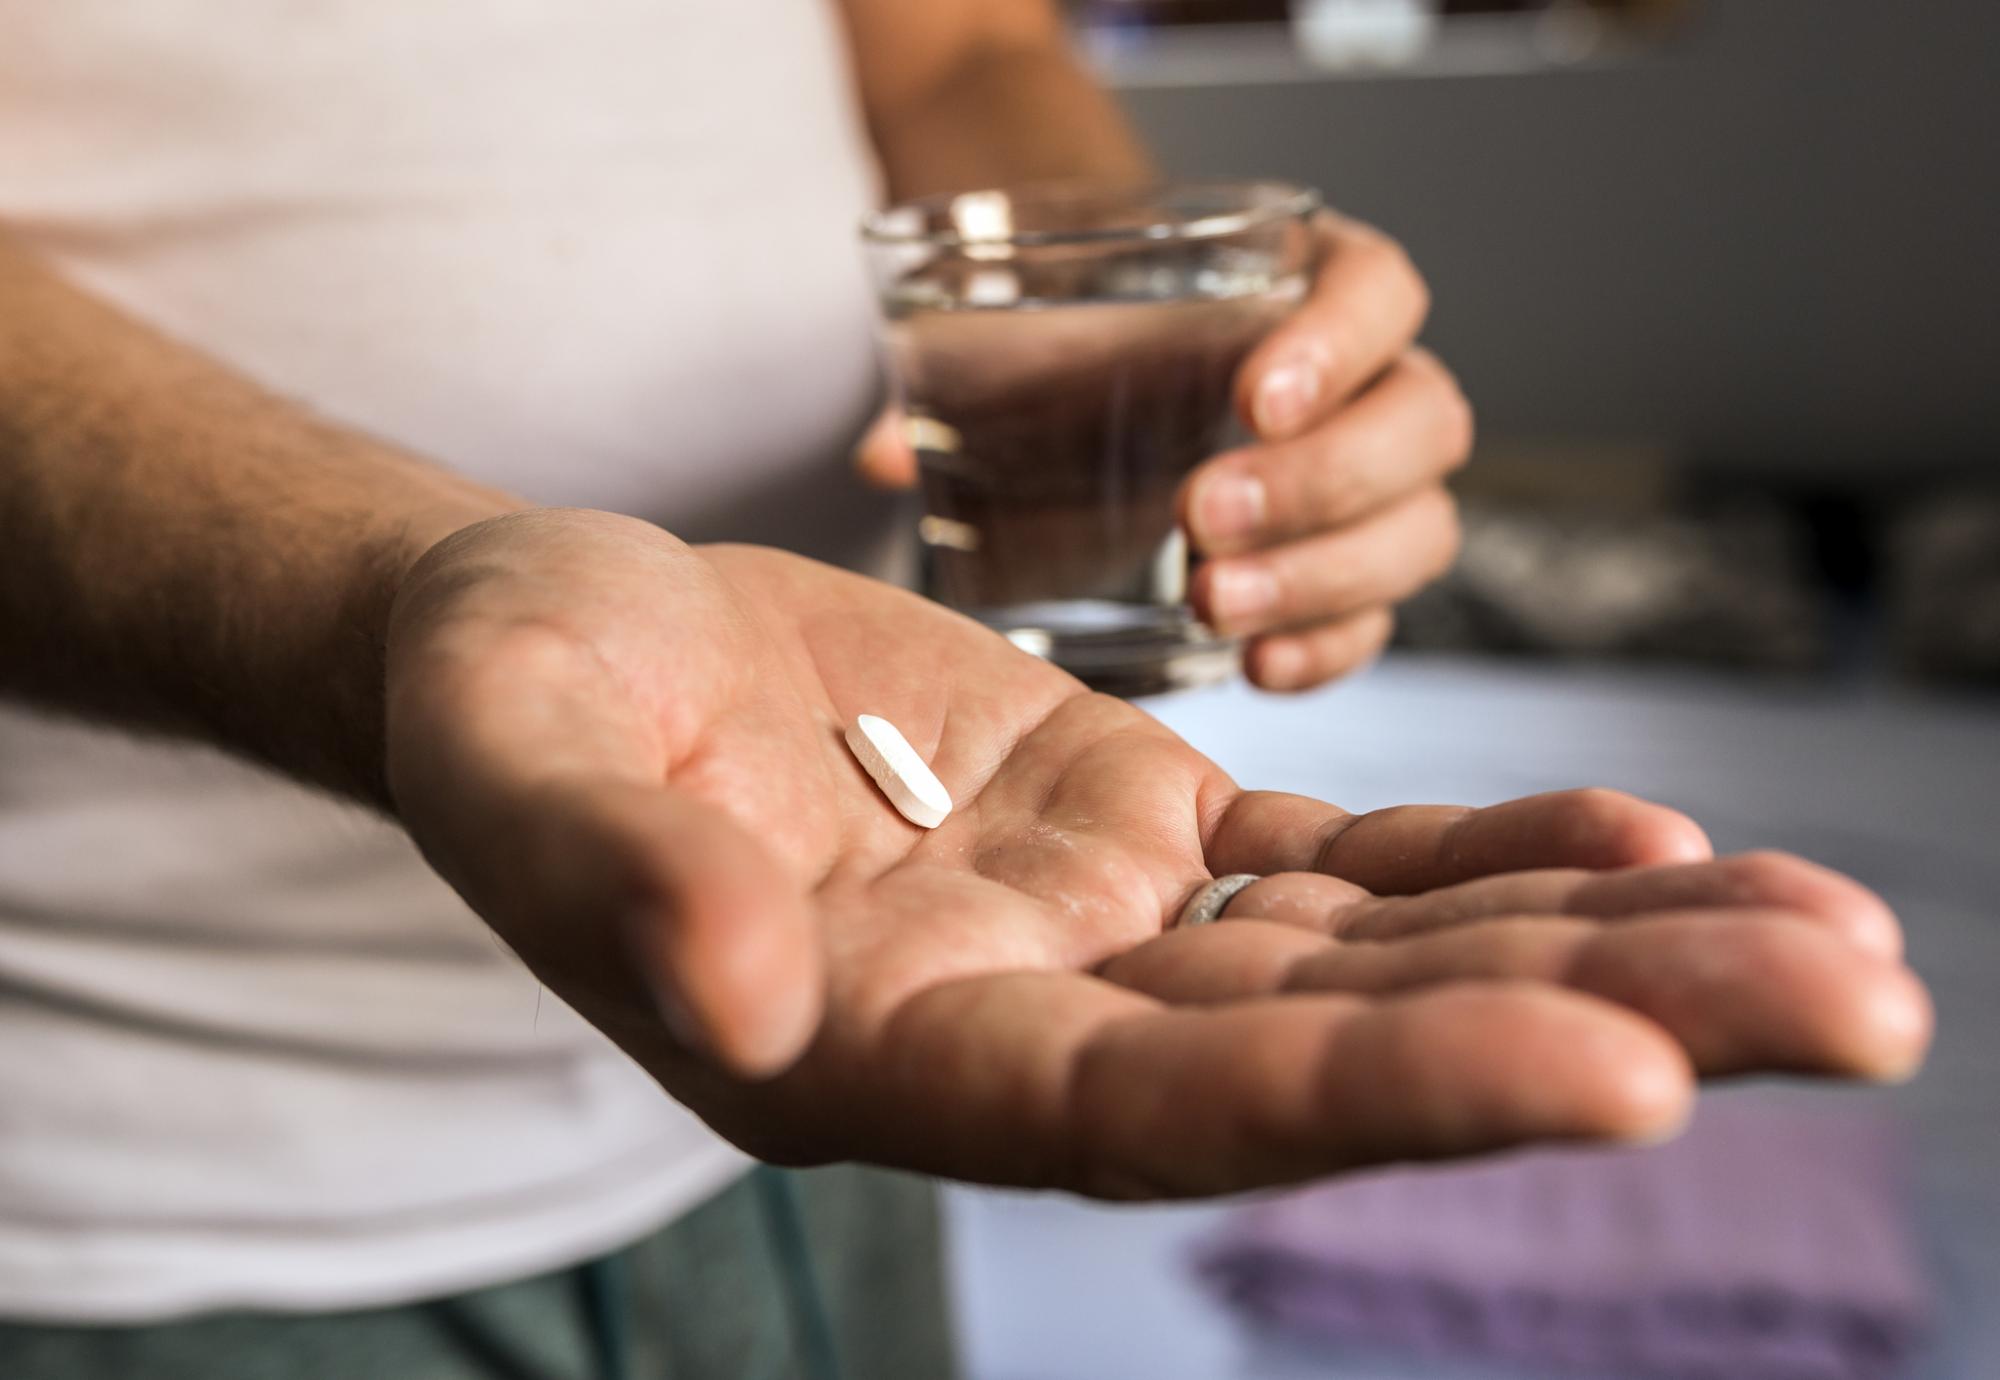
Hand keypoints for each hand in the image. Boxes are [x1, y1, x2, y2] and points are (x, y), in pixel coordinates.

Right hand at [385, 509, 1928, 1197]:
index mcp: (877, 1060)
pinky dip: (1490, 863)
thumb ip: (619, 889)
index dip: (1380, 1099)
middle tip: (1863, 1001)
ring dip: (1606, 948)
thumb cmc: (507, 705)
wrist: (553, 643)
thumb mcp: (516, 769)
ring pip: (1378, 961)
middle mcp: (1018, 1025)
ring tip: (1836, 940)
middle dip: (1598, 1029)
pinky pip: (1334, 864)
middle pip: (1337, 1051)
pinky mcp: (1126, 825)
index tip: (1625, 1075)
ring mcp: (1090, 929)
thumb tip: (738, 1001)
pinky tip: (1648, 848)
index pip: (1157, 1110)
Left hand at [858, 211, 1466, 692]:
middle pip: (1420, 423)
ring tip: (1208, 602)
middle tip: (1200, 519)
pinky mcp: (1345, 574)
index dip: (1337, 343)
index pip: (1379, 293)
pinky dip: (1325, 649)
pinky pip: (1375, 621)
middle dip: (1319, 481)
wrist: (1097, 383)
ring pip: (1417, 529)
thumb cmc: (1083, 344)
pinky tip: (1254, 666)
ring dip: (1321, 575)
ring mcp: (1371, 486)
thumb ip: (963, 377)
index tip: (1249, 397)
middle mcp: (1369, 384)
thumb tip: (880, 454)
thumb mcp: (1034, 337)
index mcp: (1316, 286)